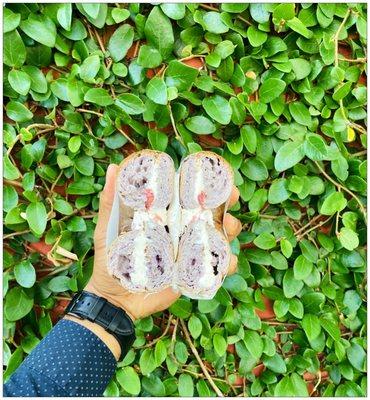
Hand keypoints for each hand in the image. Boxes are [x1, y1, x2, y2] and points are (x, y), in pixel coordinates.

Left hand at [85, 163, 241, 320]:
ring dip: (230, 232)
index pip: (190, 197)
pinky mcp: (193, 273)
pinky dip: (228, 264)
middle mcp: (181, 232)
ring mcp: (189, 253)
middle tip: (229, 206)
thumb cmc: (110, 261)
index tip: (219, 181)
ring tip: (227, 233)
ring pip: (220, 238)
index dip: (209, 187)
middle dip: (227, 207)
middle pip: (212, 215)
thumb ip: (110, 202)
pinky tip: (226, 263)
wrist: (115, 299)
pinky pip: (217, 268)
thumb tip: (115, 168)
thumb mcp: (109, 229)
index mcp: (165, 218)